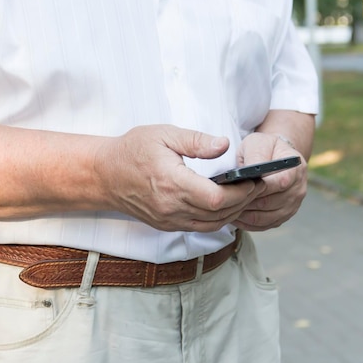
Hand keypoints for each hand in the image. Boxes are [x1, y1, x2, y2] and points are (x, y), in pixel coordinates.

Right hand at [95, 125, 266, 231]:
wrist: (104, 175)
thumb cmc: (132, 150)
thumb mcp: (164, 134)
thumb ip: (196, 141)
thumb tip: (225, 144)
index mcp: (172, 183)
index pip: (216, 198)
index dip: (241, 192)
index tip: (254, 179)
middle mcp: (171, 207)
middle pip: (219, 214)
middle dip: (244, 201)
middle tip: (258, 185)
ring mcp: (169, 220)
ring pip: (213, 225)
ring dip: (234, 212)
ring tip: (246, 194)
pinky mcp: (167, 225)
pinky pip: (200, 227)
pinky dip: (218, 218)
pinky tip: (226, 204)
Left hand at [232, 132, 307, 230]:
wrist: (274, 158)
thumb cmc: (264, 149)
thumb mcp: (258, 144)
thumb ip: (255, 156)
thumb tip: (250, 171)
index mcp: (295, 168)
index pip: (280, 183)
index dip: (259, 187)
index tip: (241, 186)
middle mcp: (298, 189)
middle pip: (270, 203)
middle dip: (247, 202)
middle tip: (227, 200)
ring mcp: (292, 206)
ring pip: (264, 218)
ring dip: (244, 214)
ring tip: (227, 207)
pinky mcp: (282, 217)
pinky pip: (263, 225)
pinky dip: (246, 222)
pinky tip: (234, 214)